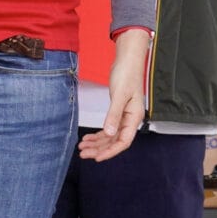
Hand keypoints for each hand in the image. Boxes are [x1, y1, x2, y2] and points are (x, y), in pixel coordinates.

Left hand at [79, 29, 149, 160]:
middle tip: (83, 153)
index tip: (96, 157)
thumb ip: (114, 115)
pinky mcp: (117, 111)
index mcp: (134, 117)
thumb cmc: (127, 75)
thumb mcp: (119, 95)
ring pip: (110, 136)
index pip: (124, 141)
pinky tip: (87, 137)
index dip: (111, 151)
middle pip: (115, 141)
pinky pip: (108, 127)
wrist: (127, 60)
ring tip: (82, 147)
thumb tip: (108, 134)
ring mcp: (124, 116)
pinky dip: (98, 134)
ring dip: (96, 142)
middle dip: (99, 148)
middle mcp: (130, 119)